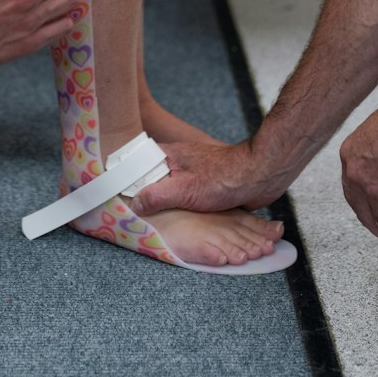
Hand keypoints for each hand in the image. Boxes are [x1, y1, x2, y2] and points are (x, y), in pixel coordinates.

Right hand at [128, 139, 287, 215]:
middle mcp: (179, 163)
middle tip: (135, 215)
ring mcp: (194, 175)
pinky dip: (184, 208)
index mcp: (169, 156)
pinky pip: (189, 198)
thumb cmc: (224, 177)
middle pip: (154, 180)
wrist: (259, 175)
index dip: (128, 180)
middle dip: (146, 196)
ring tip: (154, 220)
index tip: (118, 196)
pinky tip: (181, 220)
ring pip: (172, 191)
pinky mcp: (208, 187)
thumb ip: (156, 196)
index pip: (139, 165)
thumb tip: (134, 205)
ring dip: (168, 205)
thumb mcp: (183, 189)